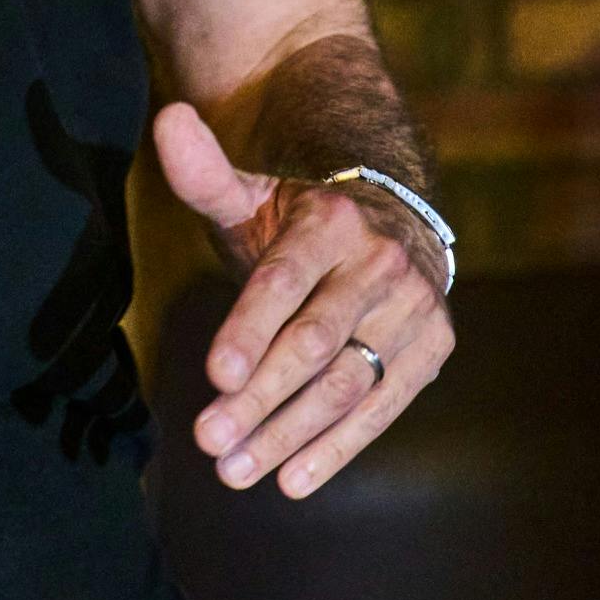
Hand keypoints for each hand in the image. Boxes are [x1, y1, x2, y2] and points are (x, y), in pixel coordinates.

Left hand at [152, 102, 453, 499]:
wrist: (394, 225)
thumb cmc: (299, 221)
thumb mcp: (253, 194)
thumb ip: (206, 173)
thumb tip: (168, 118)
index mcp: (332, 220)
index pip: (285, 281)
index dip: (250, 329)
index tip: (216, 376)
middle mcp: (381, 263)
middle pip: (313, 343)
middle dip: (260, 398)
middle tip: (207, 442)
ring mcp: (413, 309)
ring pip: (346, 384)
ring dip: (289, 433)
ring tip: (234, 472)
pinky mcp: (431, 349)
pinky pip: (382, 407)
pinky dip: (338, 448)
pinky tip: (292, 481)